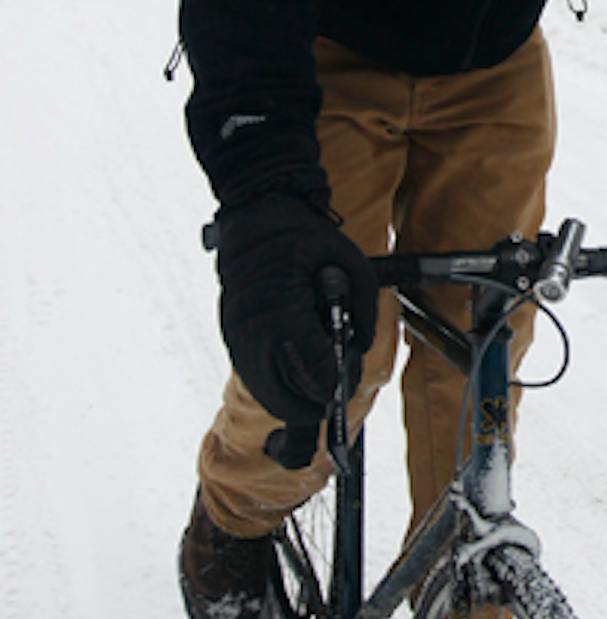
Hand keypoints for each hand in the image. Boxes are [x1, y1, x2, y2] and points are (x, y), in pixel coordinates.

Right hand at [216, 193, 378, 424]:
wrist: (254, 215)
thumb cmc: (301, 235)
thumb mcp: (349, 259)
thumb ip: (364, 306)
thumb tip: (360, 345)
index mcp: (283, 312)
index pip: (311, 371)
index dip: (333, 385)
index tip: (345, 384)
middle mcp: (253, 331)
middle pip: (284, 398)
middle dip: (313, 403)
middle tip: (332, 393)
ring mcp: (237, 336)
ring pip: (265, 392)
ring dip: (292, 398)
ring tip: (315, 385)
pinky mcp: (230, 335)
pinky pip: (253, 375)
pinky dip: (275, 383)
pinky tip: (294, 371)